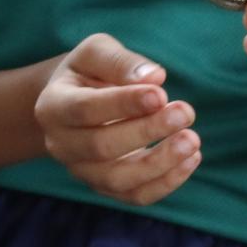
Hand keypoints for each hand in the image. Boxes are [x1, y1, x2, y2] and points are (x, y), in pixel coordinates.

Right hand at [33, 33, 200, 205]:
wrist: (75, 100)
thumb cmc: (90, 71)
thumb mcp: (96, 51)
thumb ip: (120, 61)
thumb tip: (154, 77)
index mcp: (53, 106)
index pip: (85, 109)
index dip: (124, 104)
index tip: (161, 94)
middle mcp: (61, 144)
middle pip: (101, 147)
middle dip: (147, 132)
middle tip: (185, 112)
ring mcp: (81, 169)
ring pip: (117, 179)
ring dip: (159, 163)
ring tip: (192, 140)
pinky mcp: (105, 185)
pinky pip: (133, 195)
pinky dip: (165, 183)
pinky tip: (192, 158)